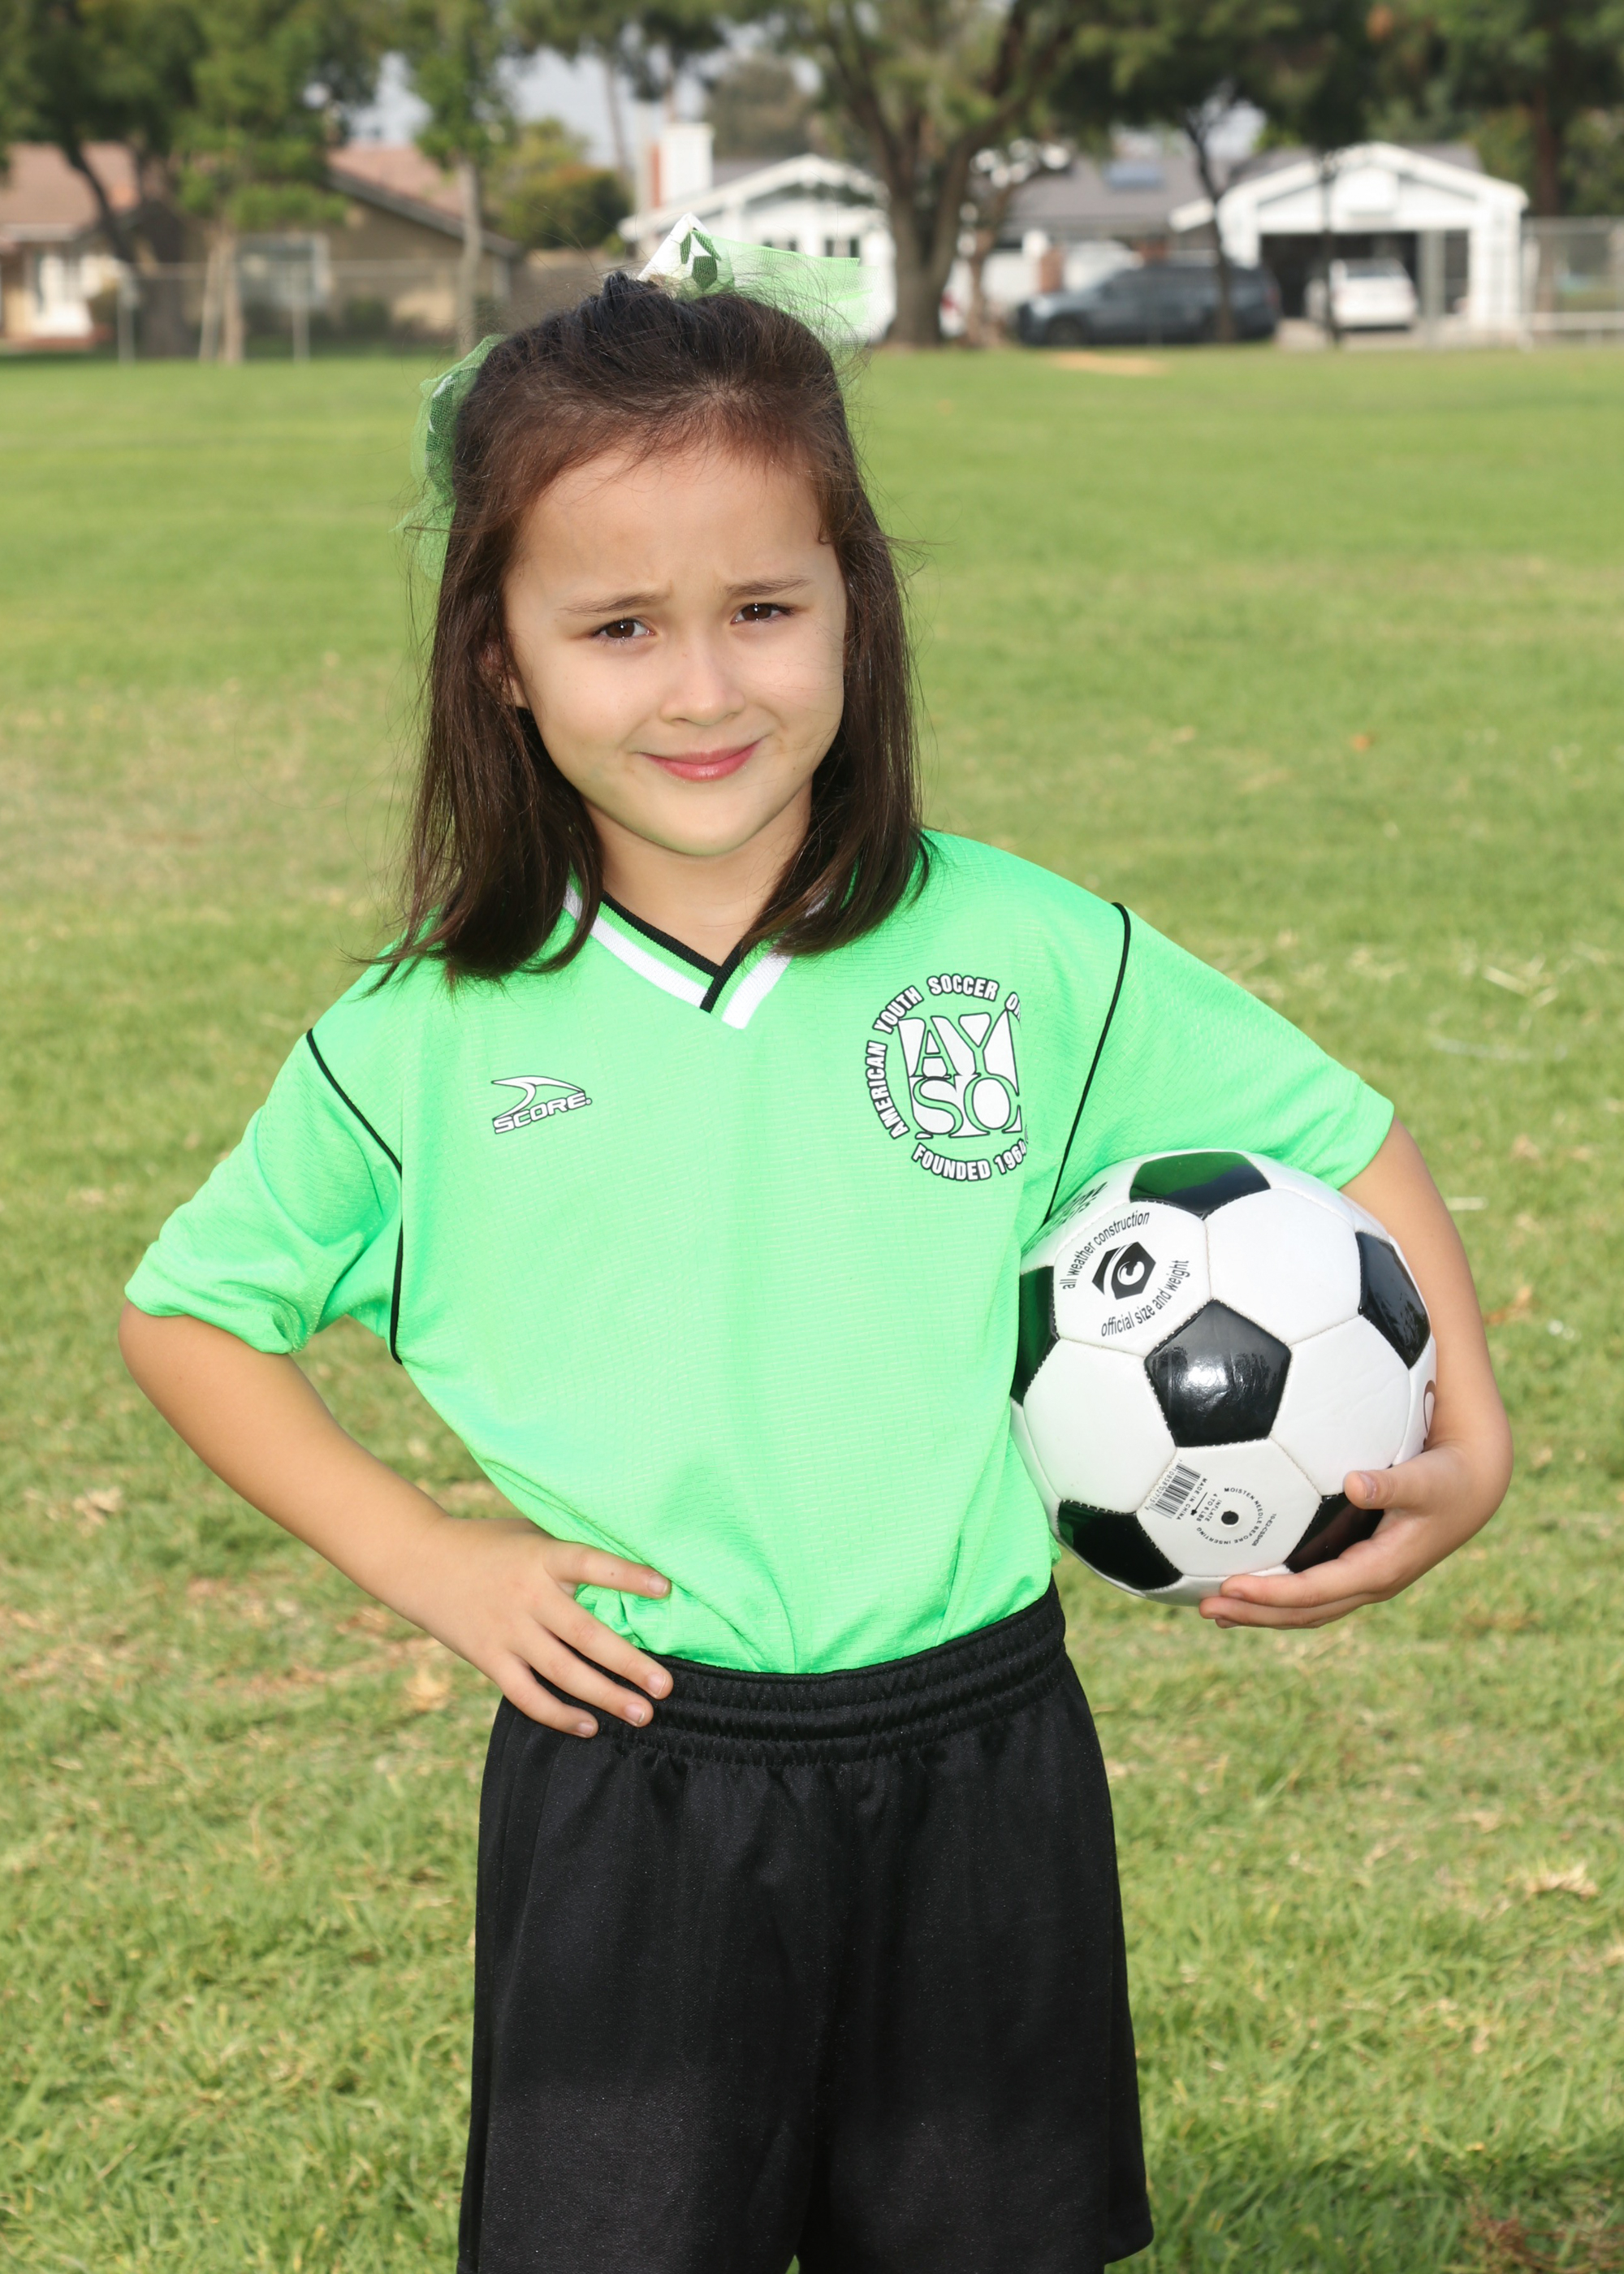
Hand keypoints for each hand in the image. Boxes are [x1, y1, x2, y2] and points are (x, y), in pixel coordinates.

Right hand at [407, 1513, 672, 1736]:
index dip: (629, 1576)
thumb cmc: (488, 1544)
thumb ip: (568, 1554)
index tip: (666, 1588)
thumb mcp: (530, 1534)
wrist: (419, 1560)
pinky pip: (527, 1695)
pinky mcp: (489, 1659)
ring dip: (604, 1696)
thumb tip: (628, 1568)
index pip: (592, 1564)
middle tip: (666, 1686)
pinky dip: (558, 1715)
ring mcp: (507, 1631)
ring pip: (562, 1672)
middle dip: (629, 1663)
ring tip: (642, 1713)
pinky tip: (589, 1726)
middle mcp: (528, 1595)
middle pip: (586, 1634)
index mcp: (542, 1557)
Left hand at [1198, 1441, 1498, 1629]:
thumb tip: (1353, 1482)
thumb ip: (1391, 1483)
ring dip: (1261, 1612)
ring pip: (1306, 1609)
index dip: (1272, 1594)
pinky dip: (1278, 1597)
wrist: (1473, 1489)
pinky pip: (1312, 1592)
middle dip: (1255, 1613)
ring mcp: (1364, 1580)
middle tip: (1205, 1608)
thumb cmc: (1447, 1479)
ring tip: (1215, 1610)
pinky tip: (1247, 1587)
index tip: (1230, 1585)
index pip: (1314, 1591)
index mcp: (1380, 1569)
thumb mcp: (1424, 1479)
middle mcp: (1370, 1583)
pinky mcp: (1359, 1568)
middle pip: (1303, 1612)